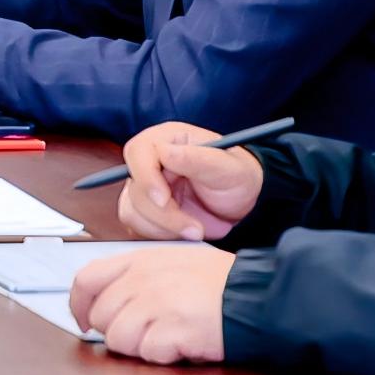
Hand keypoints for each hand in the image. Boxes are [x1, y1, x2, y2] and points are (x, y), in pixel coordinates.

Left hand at [69, 243, 236, 364]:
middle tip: (146, 333)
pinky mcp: (171, 330)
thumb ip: (139, 276)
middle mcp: (141, 280)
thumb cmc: (222, 283)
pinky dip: (162, 355)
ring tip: (167, 337)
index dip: (78, 305)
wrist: (258, 295)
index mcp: (139, 260)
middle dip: (117, 331)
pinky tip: (182, 343)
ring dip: (139, 346)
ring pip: (118, 338)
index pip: (86, 279)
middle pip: (100, 316)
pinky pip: (147, 352)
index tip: (84, 321)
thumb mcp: (174, 263)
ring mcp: (155, 304)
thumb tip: (109, 299)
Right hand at [113, 123, 268, 242]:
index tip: (165, 200)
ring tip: (196, 230)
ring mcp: (145, 187)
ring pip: (133, 211)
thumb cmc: (238, 178)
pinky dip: (162, 235)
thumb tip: (166, 152)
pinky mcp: (145, 210)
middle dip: (164, 214)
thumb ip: (198, 159)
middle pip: (134, 187)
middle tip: (195, 228)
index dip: (146, 177)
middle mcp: (150, 161)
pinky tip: (184, 231)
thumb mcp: (228, 168)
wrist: (242, 206)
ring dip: (164, 227)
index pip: (137, 152)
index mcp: (167, 140)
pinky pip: (139, 226)